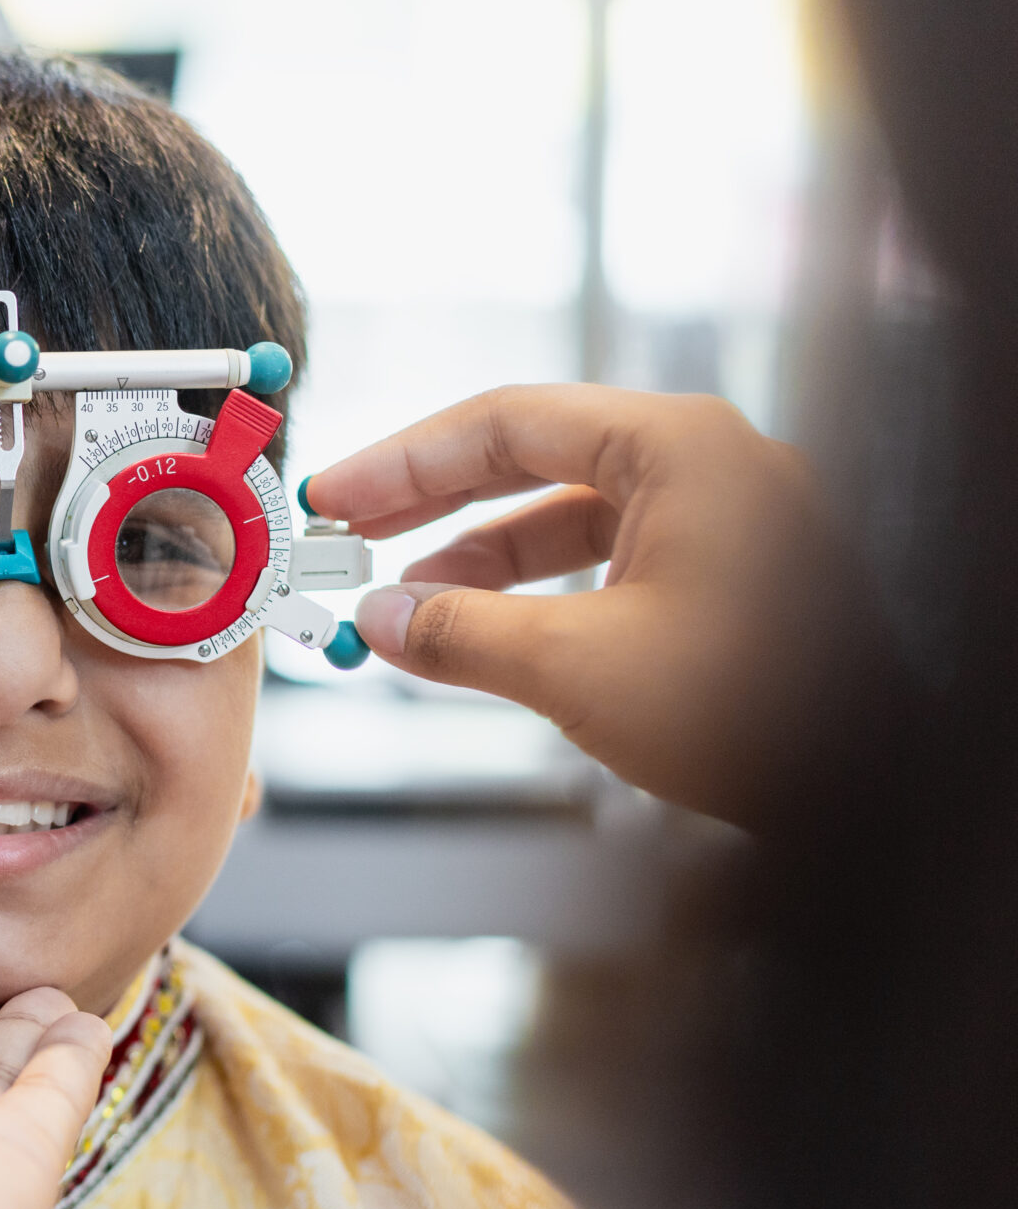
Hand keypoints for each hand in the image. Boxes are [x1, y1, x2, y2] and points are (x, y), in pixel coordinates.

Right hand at [302, 384, 843, 828]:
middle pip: (535, 455)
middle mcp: (707, 462)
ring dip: (480, 554)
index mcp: (678, 448)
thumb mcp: (576, 667)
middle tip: (351, 532)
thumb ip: (460, 632)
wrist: (872, 786)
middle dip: (433, 501)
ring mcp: (726, 516)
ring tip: (408, 600)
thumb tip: (379, 619)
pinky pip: (610, 554)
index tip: (336, 496)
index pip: (505, 423)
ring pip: (570, 510)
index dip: (403, 462)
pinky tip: (485, 625)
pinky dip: (539, 584)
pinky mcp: (732, 572)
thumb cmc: (759, 712)